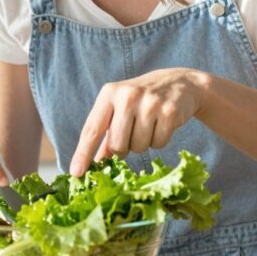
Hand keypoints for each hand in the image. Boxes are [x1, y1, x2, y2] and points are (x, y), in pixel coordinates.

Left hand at [68, 68, 207, 175]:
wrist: (180, 83)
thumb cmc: (143, 99)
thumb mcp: (120, 108)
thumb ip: (105, 134)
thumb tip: (94, 163)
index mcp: (109, 93)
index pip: (92, 129)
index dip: (83, 153)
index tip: (76, 172)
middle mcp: (128, 96)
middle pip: (116, 145)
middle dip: (123, 148)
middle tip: (132, 134)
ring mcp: (150, 103)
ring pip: (138, 147)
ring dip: (143, 144)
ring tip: (149, 125)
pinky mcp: (169, 112)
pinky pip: (158, 144)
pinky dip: (159, 140)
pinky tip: (162, 124)